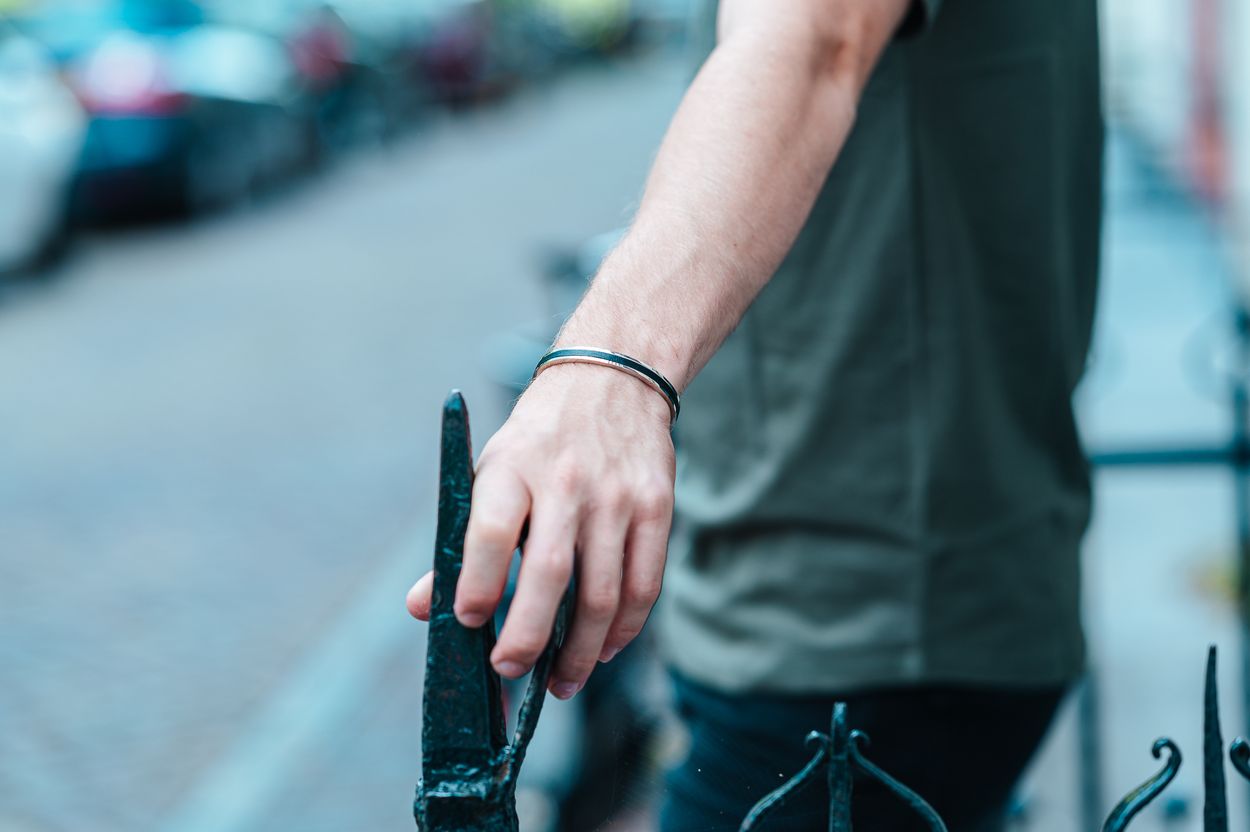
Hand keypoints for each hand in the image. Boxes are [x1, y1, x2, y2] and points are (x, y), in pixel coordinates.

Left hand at [407, 362, 675, 698]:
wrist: (611, 378)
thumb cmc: (538, 440)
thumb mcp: (490, 471)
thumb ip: (460, 542)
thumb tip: (423, 608)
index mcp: (511, 469)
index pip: (489, 531)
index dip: (476, 583)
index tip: (467, 621)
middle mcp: (566, 482)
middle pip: (549, 574)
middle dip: (527, 635)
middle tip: (510, 669)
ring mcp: (617, 496)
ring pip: (602, 593)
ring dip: (580, 650)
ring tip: (561, 681)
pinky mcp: (656, 507)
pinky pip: (643, 584)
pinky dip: (625, 628)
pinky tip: (604, 649)